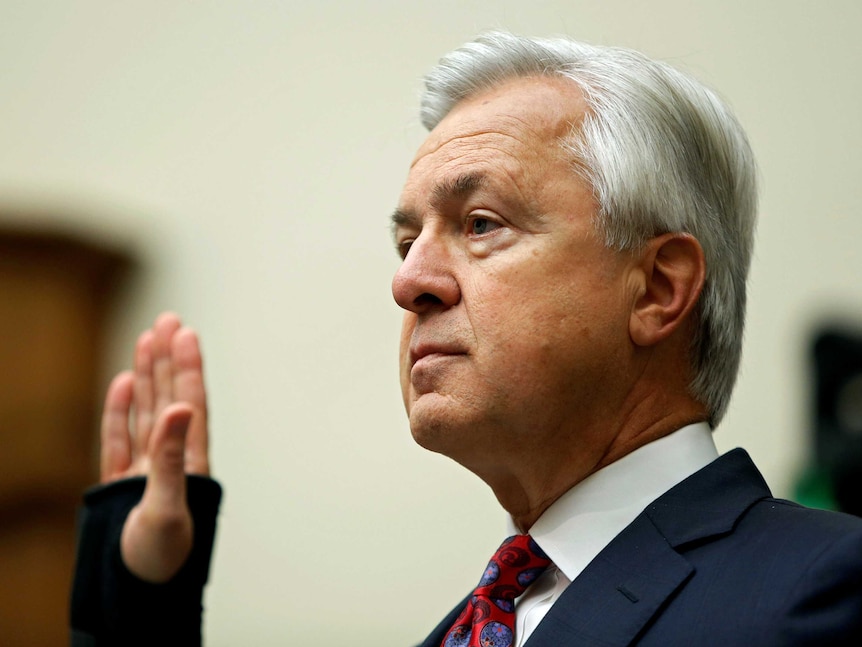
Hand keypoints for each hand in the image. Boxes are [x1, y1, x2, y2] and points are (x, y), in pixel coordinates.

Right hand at [100, 312, 209, 582]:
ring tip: (147, 339)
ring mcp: (145, 468)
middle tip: (168, 319)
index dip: (188, 367)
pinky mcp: (122, 483)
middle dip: (169, 359)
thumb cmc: (164, 559)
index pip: (190, 402)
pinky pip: (120, 438)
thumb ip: (170, 456)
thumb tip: (179, 407)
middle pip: (170, 397)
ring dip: (147, 376)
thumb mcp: (169, 505)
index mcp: (191, 462)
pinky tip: (124, 383)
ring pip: (147, 411)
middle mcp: (172, 459)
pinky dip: (120, 410)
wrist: (140, 596)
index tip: (186, 332)